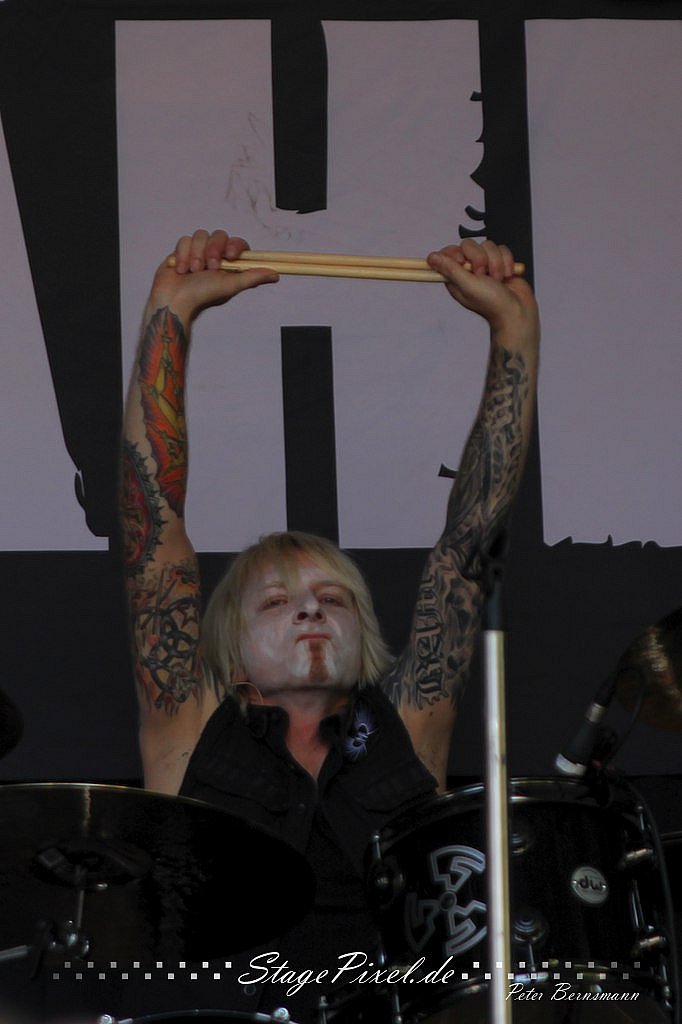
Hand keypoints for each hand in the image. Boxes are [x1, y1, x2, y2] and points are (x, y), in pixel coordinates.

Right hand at [147, 229, 278, 320]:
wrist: (174, 299)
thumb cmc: (203, 295)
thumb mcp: (230, 286)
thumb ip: (252, 277)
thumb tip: (276, 274)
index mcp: (229, 264)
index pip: (238, 244)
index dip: (235, 245)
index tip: (231, 255)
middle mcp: (215, 255)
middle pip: (219, 235)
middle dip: (212, 250)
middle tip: (208, 268)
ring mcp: (198, 251)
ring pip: (201, 235)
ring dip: (196, 254)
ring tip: (192, 272)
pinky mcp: (182, 250)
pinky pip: (185, 240)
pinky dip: (183, 255)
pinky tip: (181, 270)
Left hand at [427, 239, 538, 343]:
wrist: (517, 310)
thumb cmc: (491, 303)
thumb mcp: (467, 286)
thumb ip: (450, 269)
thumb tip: (431, 258)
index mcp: (455, 277)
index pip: (448, 253)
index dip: (455, 253)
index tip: (463, 262)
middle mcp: (469, 269)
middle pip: (468, 245)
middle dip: (480, 258)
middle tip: (483, 275)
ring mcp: (485, 265)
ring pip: (488, 245)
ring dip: (496, 262)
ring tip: (498, 279)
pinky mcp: (500, 262)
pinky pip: (502, 249)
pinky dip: (507, 261)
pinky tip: (507, 275)